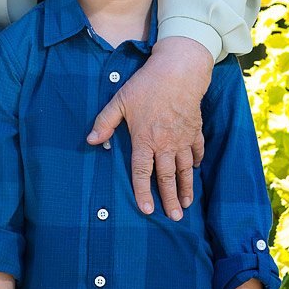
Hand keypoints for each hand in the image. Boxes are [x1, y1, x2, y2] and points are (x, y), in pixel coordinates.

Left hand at [87, 37, 211, 219]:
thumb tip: (91, 140)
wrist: (179, 71)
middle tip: (175, 218)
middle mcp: (165, 144)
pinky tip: (195, 170)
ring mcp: (183, 138)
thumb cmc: (146, 84)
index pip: (143, 173)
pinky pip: (196, 151)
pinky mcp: (195, 130)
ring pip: (185, 169)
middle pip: (168, 177)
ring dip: (186, 188)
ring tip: (186, 204)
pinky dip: (196, 162)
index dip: (143, 193)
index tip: (147, 210)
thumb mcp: (120, 101)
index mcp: (145, 140)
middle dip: (170, 200)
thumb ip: (105, 122)